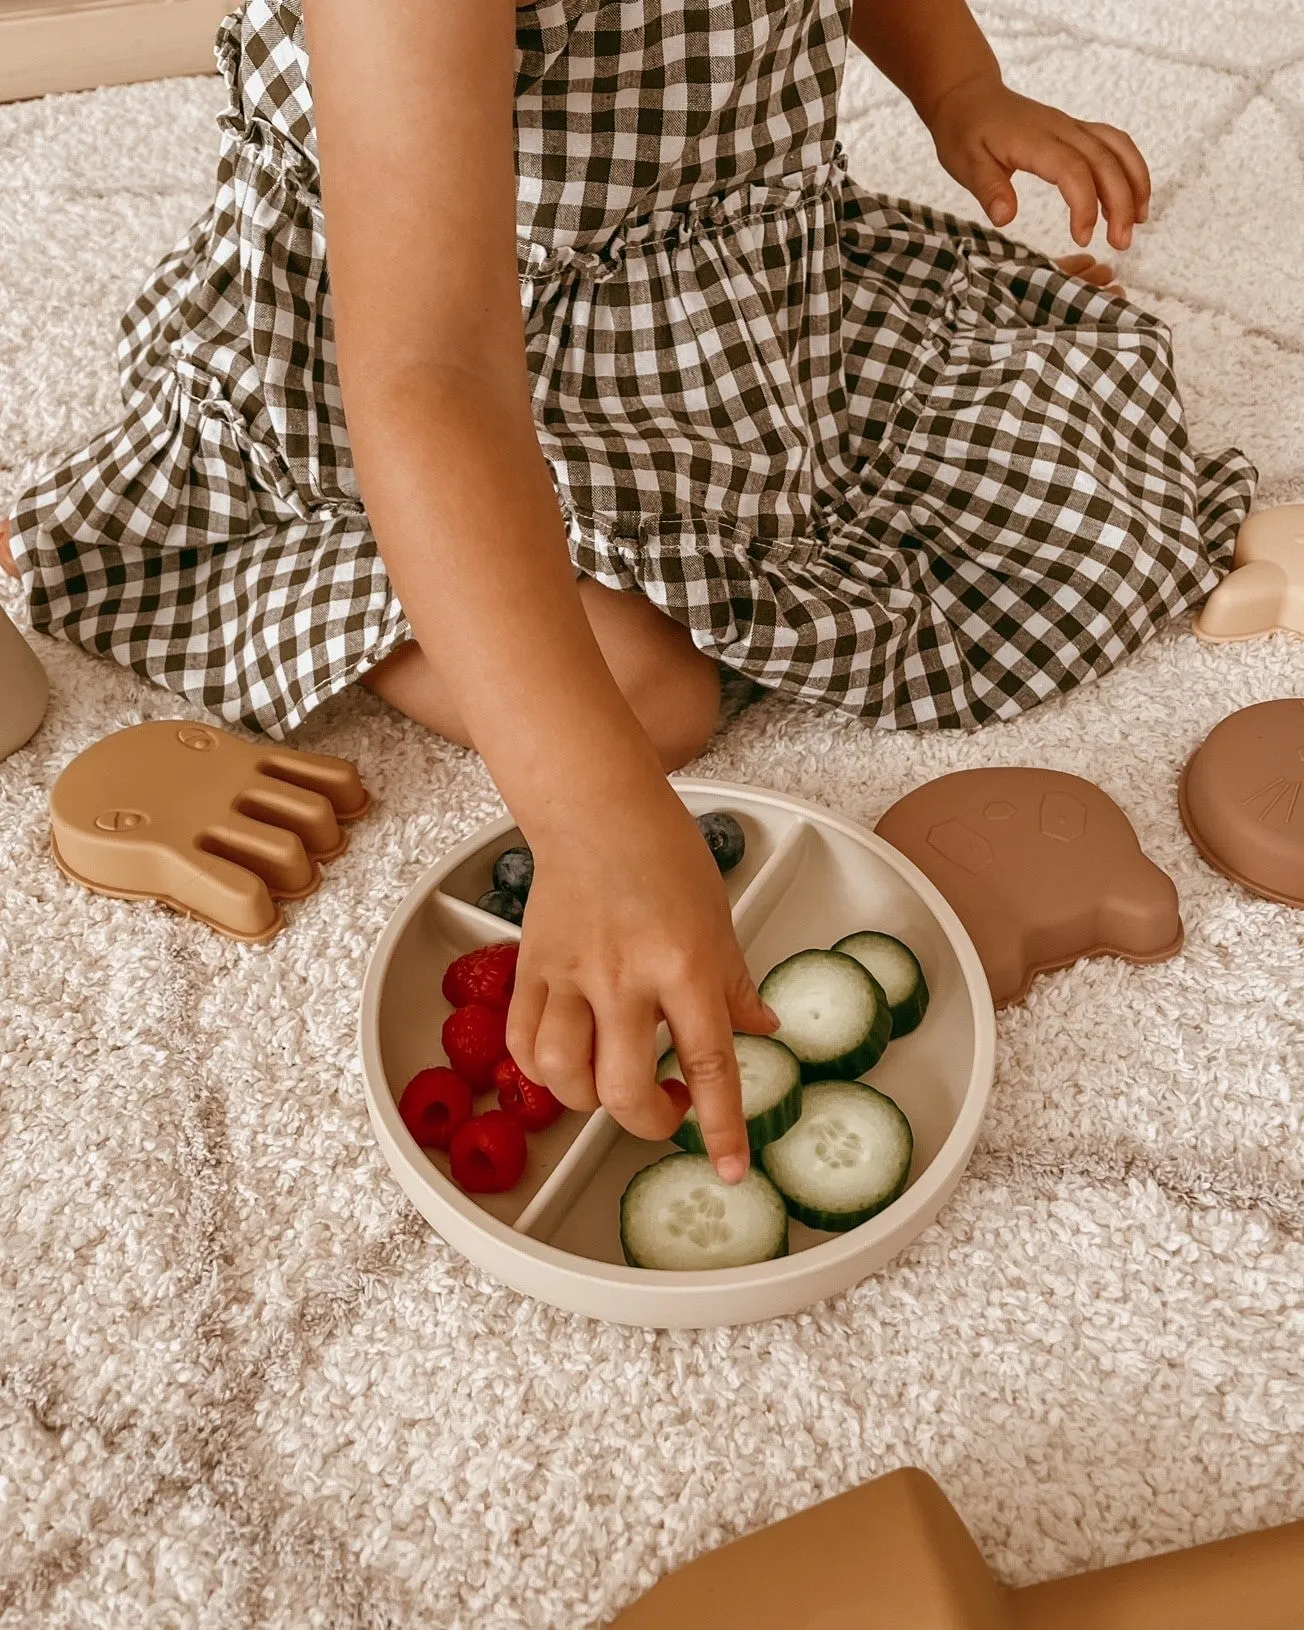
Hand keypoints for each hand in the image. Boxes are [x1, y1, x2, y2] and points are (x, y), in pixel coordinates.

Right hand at [506, 781, 775, 1181]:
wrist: (595, 809)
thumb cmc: (662, 852)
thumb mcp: (720, 920)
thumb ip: (735, 984)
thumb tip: (762, 1029)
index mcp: (684, 964)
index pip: (709, 1066)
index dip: (721, 1126)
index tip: (730, 1166)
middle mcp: (625, 976)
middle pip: (625, 1089)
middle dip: (649, 1122)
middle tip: (665, 1110)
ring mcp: (571, 976)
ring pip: (566, 1077)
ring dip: (591, 1101)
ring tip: (612, 1084)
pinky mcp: (531, 970)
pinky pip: (524, 1046)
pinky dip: (544, 1072)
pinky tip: (568, 1062)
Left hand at [926, 75, 1150, 250]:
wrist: (970, 98)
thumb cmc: (965, 132)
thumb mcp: (966, 164)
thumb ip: (988, 189)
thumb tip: (1005, 217)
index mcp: (1035, 140)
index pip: (1073, 170)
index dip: (1085, 205)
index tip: (1083, 238)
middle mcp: (1062, 129)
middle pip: (1105, 161)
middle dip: (1121, 203)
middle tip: (1121, 243)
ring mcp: (1072, 127)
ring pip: (1117, 150)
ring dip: (1134, 184)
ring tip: (1137, 223)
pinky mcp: (1076, 131)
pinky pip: (1113, 145)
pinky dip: (1129, 169)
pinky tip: (1130, 198)